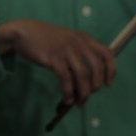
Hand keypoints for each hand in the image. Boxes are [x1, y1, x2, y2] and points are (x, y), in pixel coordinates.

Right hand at [0, 19, 116, 105]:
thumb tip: (88, 79)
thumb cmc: (46, 40)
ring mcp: (66, 49)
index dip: (111, 70)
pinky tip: (68, 99)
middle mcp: (78, 42)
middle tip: (89, 95)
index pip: (107, 53)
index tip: (108, 84)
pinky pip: (66, 78)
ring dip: (83, 92)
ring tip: (79, 102)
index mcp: (84, 38)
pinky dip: (68, 91)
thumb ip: (79, 54)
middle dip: (96, 85)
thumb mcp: (68, 41)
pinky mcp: (53, 57)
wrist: (24, 33)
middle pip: (97, 67)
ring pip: (82, 75)